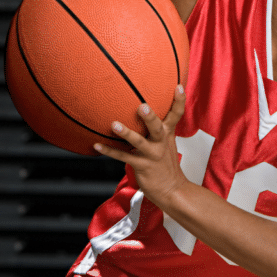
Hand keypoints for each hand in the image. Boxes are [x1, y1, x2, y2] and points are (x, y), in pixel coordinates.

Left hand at [94, 85, 188, 206]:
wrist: (172, 189)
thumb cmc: (165, 165)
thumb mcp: (167, 144)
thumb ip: (158, 129)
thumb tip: (144, 111)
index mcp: (168, 134)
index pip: (177, 115)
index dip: (179, 101)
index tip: (178, 86)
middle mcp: (161, 142)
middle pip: (157, 127)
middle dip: (150, 117)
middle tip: (142, 106)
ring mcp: (152, 154)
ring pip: (139, 142)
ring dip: (126, 133)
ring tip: (114, 124)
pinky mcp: (142, 166)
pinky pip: (123, 157)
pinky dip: (109, 151)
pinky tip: (97, 145)